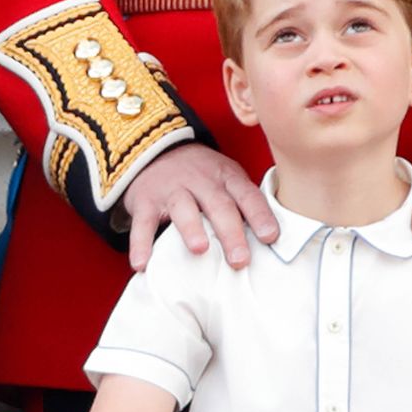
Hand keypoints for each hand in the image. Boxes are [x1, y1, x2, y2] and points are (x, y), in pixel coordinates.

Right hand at [121, 143, 278, 270]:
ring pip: (183, 208)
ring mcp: (172, 190)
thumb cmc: (202, 175)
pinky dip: (140, 243)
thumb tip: (271, 241)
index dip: (260, 215)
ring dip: (191, 228)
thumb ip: (244, 203)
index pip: (247, 195)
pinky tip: (142, 264)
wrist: (156, 147)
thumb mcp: (227, 178)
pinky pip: (143, 223)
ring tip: (200, 249)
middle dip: (230, 231)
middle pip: (218, 205)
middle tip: (240, 259)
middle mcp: (201, 181)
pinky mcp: (146, 201)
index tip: (270, 237)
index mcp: (227, 177)